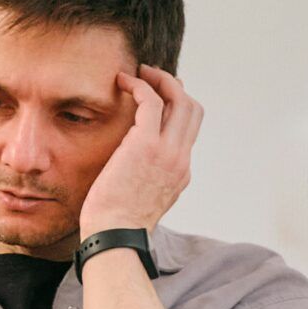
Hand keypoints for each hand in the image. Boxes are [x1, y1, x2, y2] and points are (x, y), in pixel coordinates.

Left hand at [78, 63, 202, 237]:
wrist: (115, 235)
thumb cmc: (117, 223)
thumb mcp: (143, 199)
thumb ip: (147, 178)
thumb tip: (132, 166)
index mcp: (181, 172)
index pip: (190, 129)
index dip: (178, 106)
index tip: (159, 96)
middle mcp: (180, 159)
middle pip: (192, 108)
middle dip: (174, 86)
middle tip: (151, 77)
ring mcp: (167, 151)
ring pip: (179, 99)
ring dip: (160, 79)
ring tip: (139, 73)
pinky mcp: (146, 143)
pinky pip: (150, 101)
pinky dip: (139, 85)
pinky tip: (122, 81)